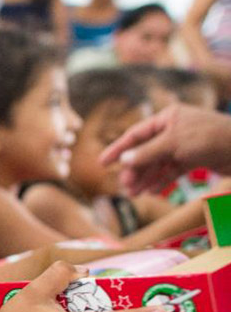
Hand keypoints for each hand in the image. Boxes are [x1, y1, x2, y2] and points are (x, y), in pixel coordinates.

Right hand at [99, 104, 230, 194]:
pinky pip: (171, 170)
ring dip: (145, 178)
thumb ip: (146, 153)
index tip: (102, 163)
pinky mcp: (193, 158)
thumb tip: (123, 160)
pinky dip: (161, 180)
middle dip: (134, 170)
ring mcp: (183, 145)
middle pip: (145, 151)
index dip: (118, 149)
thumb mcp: (173, 143)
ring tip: (135, 193)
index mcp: (168, 118)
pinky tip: (153, 191)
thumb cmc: (209, 137)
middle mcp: (174, 130)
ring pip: (157, 163)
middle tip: (125, 186)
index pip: (136, 134)